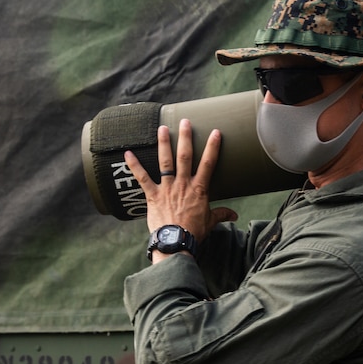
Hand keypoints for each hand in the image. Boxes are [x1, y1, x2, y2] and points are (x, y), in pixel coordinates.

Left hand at [123, 119, 237, 255]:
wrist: (176, 241)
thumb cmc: (194, 232)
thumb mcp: (211, 222)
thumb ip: (221, 214)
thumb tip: (235, 216)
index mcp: (199, 189)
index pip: (208, 163)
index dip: (213, 147)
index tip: (216, 132)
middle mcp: (183, 184)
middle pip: (185, 156)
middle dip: (185, 137)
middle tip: (185, 122)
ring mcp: (167, 188)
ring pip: (165, 162)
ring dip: (164, 144)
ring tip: (162, 128)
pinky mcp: (153, 195)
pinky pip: (142, 178)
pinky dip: (134, 166)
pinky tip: (127, 153)